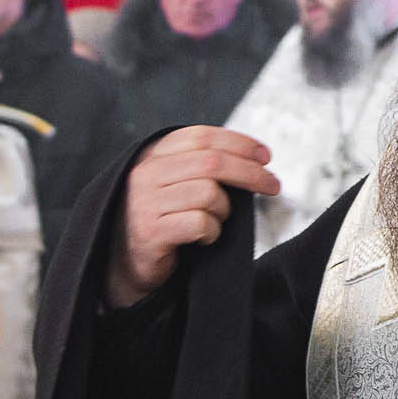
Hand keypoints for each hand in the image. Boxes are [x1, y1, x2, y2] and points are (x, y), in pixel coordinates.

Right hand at [107, 128, 278, 308]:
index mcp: (153, 155)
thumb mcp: (174, 182)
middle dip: (250, 172)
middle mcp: (146, 174)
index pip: (202, 136)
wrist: (125, 262)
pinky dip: (212, 232)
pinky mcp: (151, 232)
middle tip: (273, 185)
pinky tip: (204, 237)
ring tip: (216, 220)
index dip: (239, 142)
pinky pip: (200, 223)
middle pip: (212, 162)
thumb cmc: (160, 219)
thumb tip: (255, 159)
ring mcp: (145, 202)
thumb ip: (201, 165)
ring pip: (208, 193)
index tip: (266, 155)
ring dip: (224, 210)